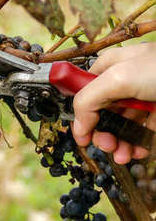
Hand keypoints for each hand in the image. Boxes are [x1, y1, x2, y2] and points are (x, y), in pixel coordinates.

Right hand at [72, 43, 155, 163]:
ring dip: (117, 144)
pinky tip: (136, 152)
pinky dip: (135, 146)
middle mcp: (124, 83)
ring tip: (122, 155)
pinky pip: (140, 134)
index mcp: (111, 66)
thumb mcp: (118, 78)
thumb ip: (88, 99)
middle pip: (100, 112)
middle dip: (100, 133)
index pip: (83, 90)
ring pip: (119, 126)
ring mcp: (142, 100)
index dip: (80, 113)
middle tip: (105, 145)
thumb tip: (78, 126)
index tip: (82, 135)